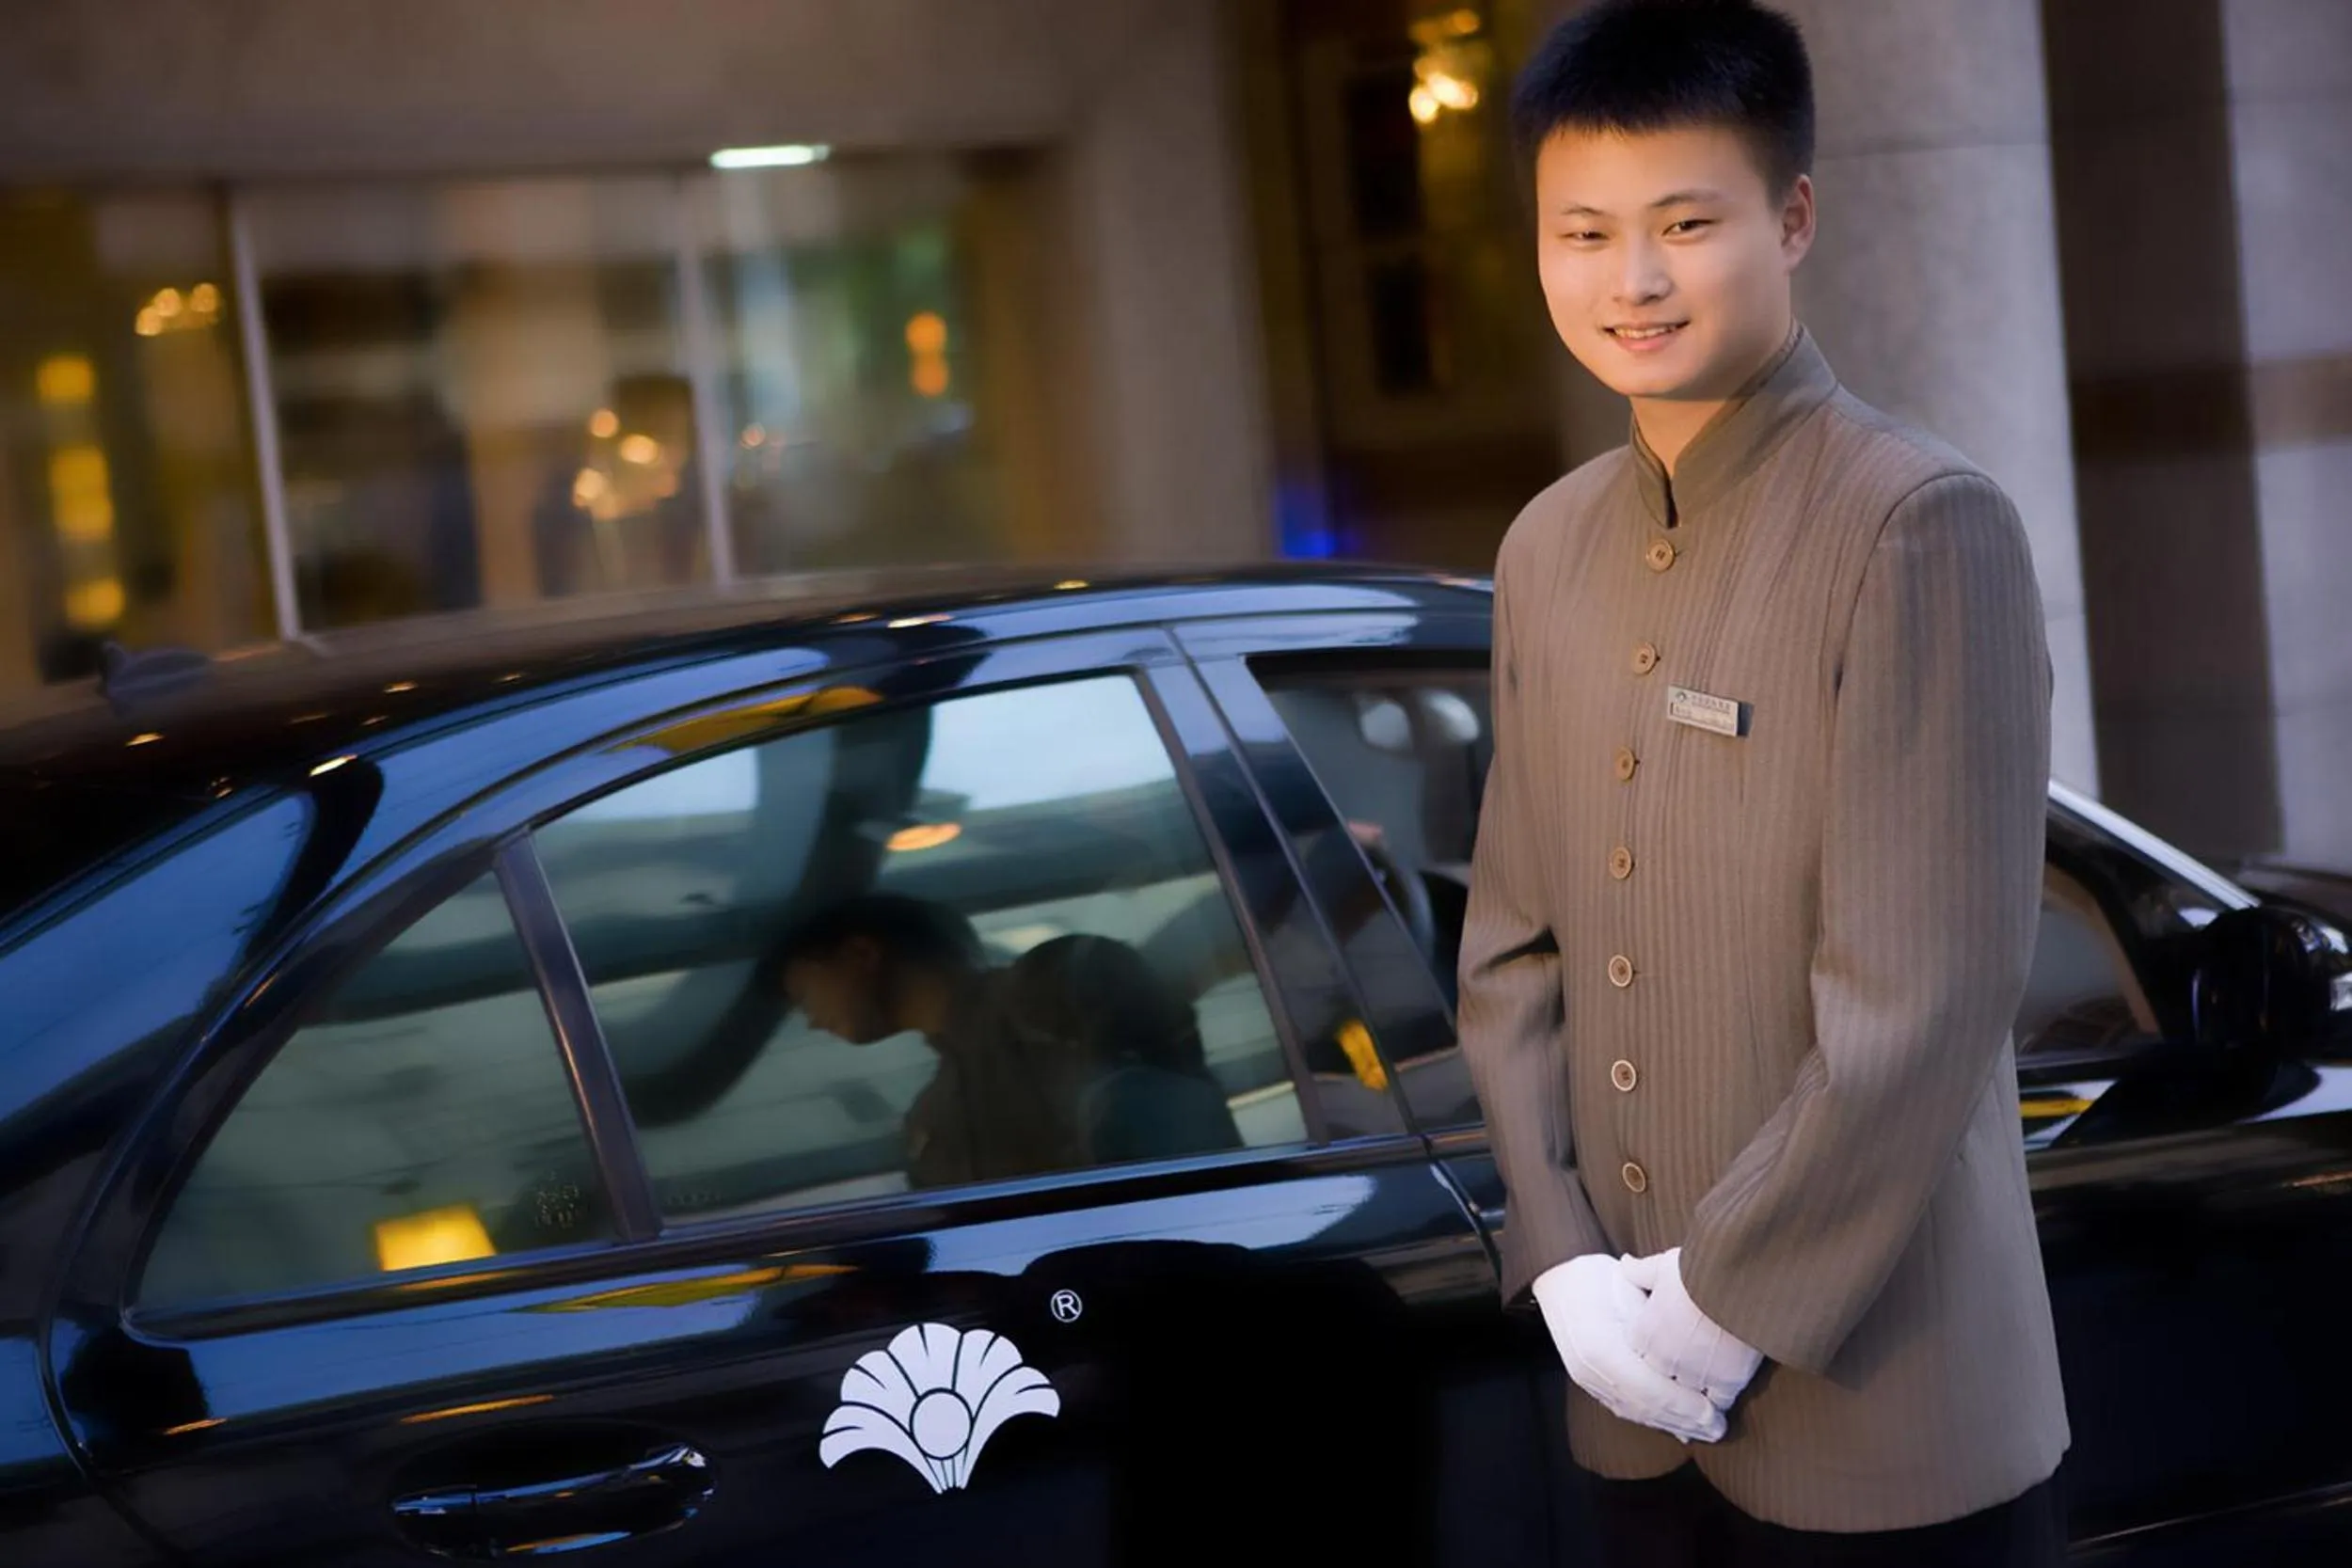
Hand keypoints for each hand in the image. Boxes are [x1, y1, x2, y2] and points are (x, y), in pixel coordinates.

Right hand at [1530, 1254, 1725, 1443]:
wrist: (1559, 1280)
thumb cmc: (1599, 1279)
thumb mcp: (1632, 1292)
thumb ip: (1659, 1322)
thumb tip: (1696, 1348)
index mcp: (1602, 1348)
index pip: (1650, 1388)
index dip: (1684, 1405)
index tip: (1714, 1411)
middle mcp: (1591, 1372)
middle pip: (1644, 1407)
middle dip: (1684, 1421)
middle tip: (1718, 1428)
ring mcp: (1588, 1380)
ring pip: (1635, 1412)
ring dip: (1672, 1424)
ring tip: (1704, 1430)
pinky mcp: (1590, 1382)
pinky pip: (1625, 1408)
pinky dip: (1654, 1419)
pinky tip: (1677, 1427)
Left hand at [1624, 1248, 1762, 1411]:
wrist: (1732, 1284)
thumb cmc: (1694, 1271)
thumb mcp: (1662, 1266)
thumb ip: (1641, 1272)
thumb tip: (1625, 1264)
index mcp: (1643, 1335)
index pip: (1639, 1354)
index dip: (1652, 1349)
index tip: (1663, 1343)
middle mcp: (1664, 1361)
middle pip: (1662, 1378)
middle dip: (1670, 1374)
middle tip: (1685, 1367)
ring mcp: (1694, 1375)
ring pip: (1689, 1394)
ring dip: (1695, 1389)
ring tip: (1705, 1384)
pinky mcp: (1726, 1382)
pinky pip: (1719, 1401)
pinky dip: (1720, 1399)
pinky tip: (1724, 1390)